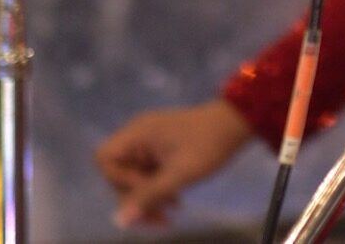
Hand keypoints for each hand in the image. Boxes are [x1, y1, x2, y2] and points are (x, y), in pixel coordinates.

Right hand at [94, 99, 252, 228]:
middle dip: (139, 198)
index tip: (146, 188)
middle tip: (161, 218)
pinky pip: (149, 174)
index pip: (106, 160)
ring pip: (136, 178)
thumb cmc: (208, 145)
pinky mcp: (161, 150)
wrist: (238, 124)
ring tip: (171, 215)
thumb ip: (148, 196)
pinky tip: (176, 204)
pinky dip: (159, 190)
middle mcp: (138, 135)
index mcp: (137, 133)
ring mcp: (150, 142)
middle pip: (120, 173)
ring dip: (151, 198)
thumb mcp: (179, 174)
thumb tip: (119, 221)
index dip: (120, 180)